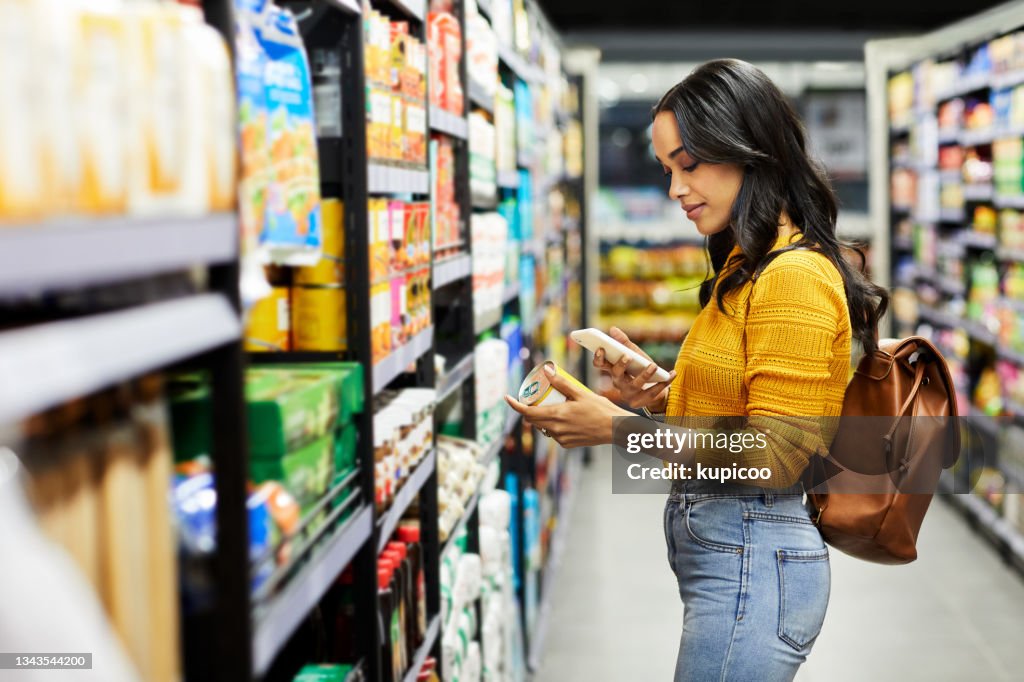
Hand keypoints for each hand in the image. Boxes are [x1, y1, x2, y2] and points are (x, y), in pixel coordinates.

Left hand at [504, 363, 631, 447]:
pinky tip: (564, 418)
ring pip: (543, 427)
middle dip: (529, 409)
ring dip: (542, 417)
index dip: (514, 405)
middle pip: (533, 420)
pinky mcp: (567, 444)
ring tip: (552, 405)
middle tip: (535, 397)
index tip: (508, 398)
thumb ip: (561, 383)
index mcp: (557, 415)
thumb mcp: (580, 393)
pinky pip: (554, 434)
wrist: (614, 429)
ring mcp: (561, 438)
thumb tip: (547, 370)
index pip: (527, 412)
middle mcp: (556, 429)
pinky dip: (554, 425)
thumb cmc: (600, 409)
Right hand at [593, 327, 675, 410]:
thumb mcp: (634, 354)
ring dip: (645, 375)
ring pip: (634, 385)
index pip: (600, 365)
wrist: (655, 388)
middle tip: (627, 356)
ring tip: (653, 365)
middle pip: (616, 375)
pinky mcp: (640, 402)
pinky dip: (663, 383)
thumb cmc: (641, 369)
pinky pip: (652, 393)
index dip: (598, 358)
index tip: (601, 348)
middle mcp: (618, 383)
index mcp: (613, 370)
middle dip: (620, 366)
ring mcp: (628, 394)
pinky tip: (672, 374)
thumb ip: (624, 342)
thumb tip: (613, 329)